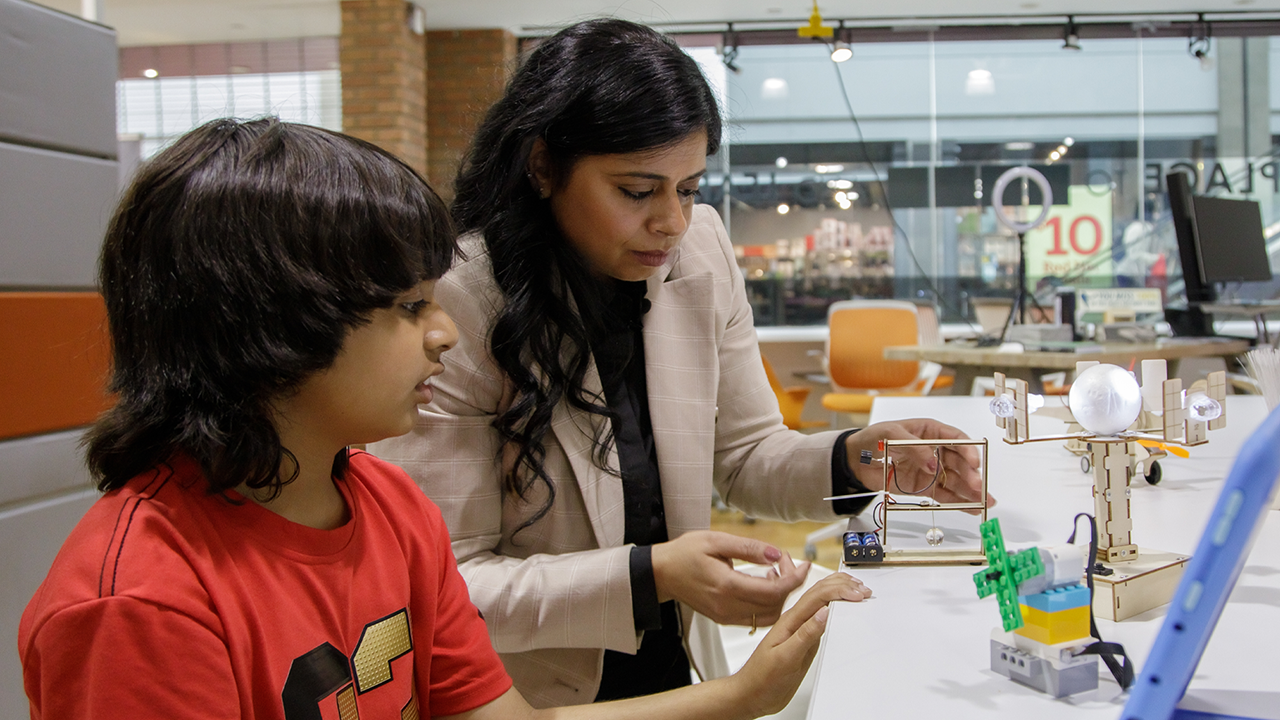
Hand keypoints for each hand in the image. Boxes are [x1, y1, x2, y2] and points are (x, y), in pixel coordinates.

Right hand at [651, 530, 807, 626]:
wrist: (661, 573)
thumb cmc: (684, 554)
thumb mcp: (715, 540)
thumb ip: (749, 548)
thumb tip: (776, 554)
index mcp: (726, 586)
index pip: (774, 590)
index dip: (794, 578)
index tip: (802, 563)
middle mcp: (728, 607)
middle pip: (776, 605)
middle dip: (789, 584)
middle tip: (786, 562)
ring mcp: (726, 616)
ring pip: (769, 616)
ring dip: (780, 596)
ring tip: (774, 572)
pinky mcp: (725, 618)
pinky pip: (757, 618)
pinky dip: (768, 603)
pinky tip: (763, 582)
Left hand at [727, 573, 870, 717]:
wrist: (751, 694)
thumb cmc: (762, 678)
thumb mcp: (785, 658)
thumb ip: (805, 635)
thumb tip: (824, 613)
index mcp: (790, 621)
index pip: (817, 597)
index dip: (839, 591)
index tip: (857, 594)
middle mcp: (795, 621)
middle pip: (819, 592)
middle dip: (842, 586)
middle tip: (862, 589)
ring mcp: (799, 630)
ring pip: (820, 602)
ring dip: (838, 592)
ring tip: (855, 589)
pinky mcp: (803, 640)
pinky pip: (820, 618)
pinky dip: (834, 608)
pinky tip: (839, 609)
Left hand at [845, 419, 995, 511]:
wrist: (856, 460)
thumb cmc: (873, 439)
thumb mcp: (891, 434)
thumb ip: (914, 447)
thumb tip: (932, 463)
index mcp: (930, 432)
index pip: (956, 439)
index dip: (968, 450)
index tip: (974, 461)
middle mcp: (935, 452)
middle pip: (959, 463)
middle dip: (971, 474)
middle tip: (977, 486)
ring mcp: (931, 471)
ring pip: (956, 481)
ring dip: (970, 491)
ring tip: (984, 501)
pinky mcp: (924, 487)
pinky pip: (944, 495)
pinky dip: (958, 502)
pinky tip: (972, 507)